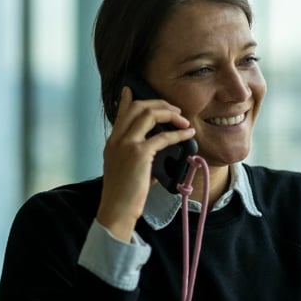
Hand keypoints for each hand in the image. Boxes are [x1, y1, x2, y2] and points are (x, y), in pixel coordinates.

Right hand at [96, 86, 195, 241]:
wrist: (116, 210)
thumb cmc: (124, 195)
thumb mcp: (127, 171)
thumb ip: (139, 158)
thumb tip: (157, 156)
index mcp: (112, 142)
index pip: (120, 114)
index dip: (127, 100)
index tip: (130, 90)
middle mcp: (117, 139)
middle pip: (137, 107)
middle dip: (159, 104)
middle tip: (175, 109)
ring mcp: (127, 144)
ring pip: (148, 114)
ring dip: (170, 113)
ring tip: (183, 119)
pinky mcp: (139, 154)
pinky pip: (163, 137)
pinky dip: (178, 133)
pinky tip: (188, 134)